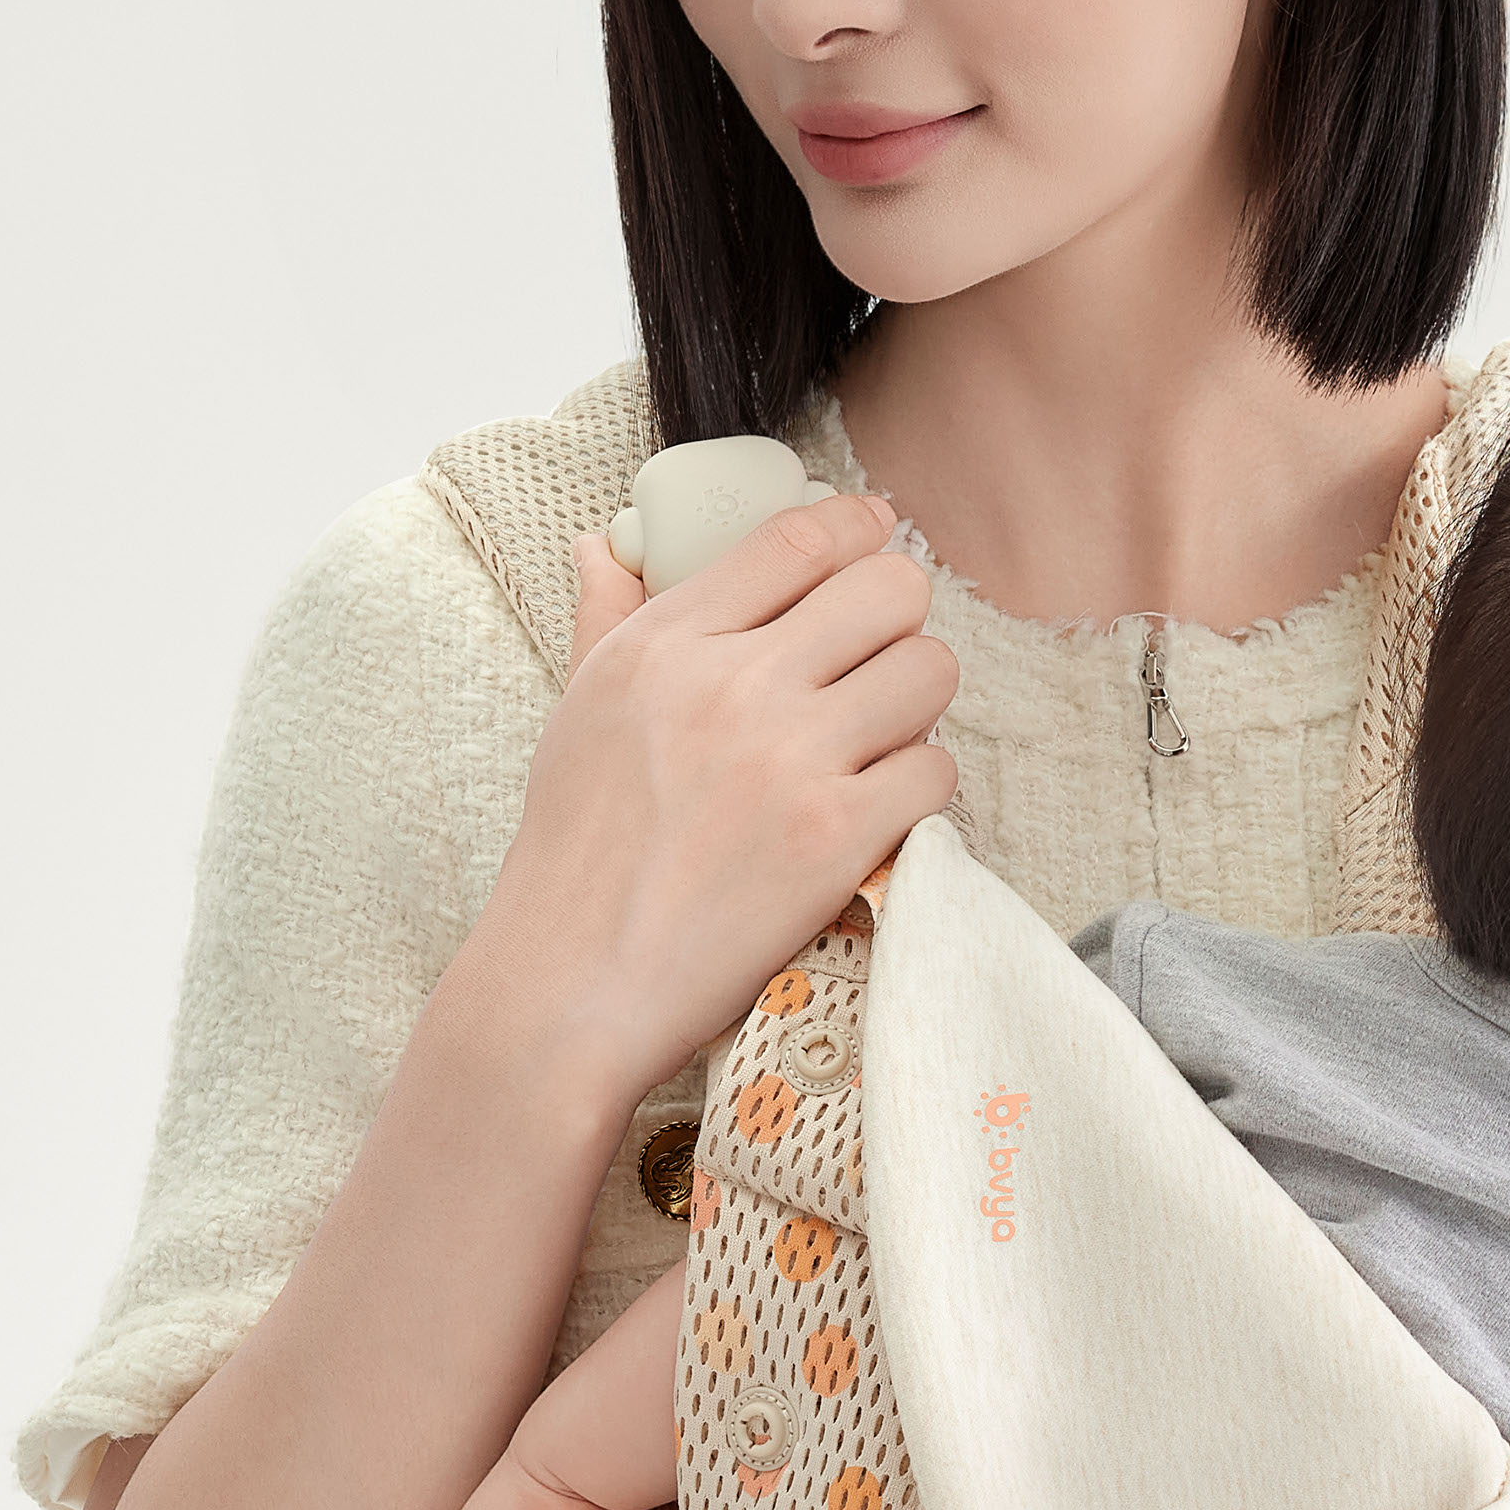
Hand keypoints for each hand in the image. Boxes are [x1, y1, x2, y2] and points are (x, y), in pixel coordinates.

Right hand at [470, 491, 958, 1104]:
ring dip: (917, 705)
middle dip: (897, 619)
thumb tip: (604, 547)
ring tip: (878, 740)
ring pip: (930, 672)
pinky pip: (936, 772)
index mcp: (668, 642)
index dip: (859, 526)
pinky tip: (878, 810)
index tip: (876, 534)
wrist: (573, 983)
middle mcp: (733, 686)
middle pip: (890, 589)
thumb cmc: (573, 854)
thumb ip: (605, 620)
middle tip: (878, 659)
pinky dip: (919, 790)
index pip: (799, 538)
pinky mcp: (836, 839)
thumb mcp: (576, 712)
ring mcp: (790, 761)